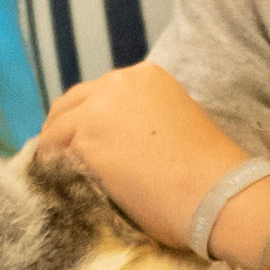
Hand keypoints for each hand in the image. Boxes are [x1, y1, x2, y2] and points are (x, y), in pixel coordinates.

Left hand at [28, 62, 268, 253]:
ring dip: (54, 151)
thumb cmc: (209, 172)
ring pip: (56, 129)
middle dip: (62, 131)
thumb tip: (115, 143)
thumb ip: (142, 120)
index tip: (81, 140)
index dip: (85, 119)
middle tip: (58, 159)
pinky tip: (57, 188)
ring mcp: (98, 111)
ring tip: (55, 176)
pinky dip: (51, 171)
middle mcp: (118, 83)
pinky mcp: (85, 142)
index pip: (97, 93)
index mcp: (145, 75)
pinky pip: (53, 156)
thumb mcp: (174, 123)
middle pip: (70, 104)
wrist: (218, 193)